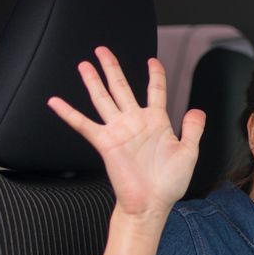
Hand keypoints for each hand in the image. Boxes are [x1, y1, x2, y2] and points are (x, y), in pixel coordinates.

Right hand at [48, 47, 204, 221]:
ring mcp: (119, 131)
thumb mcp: (189, 152)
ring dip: (93, 81)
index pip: (155, 91)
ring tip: (84, 64)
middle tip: (102, 50)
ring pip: (103, 98)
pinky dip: (69, 113)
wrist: (152, 204)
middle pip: (122, 87)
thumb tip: (198, 110)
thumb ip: (193, 129)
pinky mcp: (106, 143)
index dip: (155, 74)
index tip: (152, 61)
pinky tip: (55, 101)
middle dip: (112, 68)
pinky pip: (84, 124)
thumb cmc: (170, 183)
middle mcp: (135, 122)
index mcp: (157, 122)